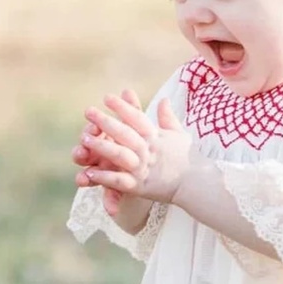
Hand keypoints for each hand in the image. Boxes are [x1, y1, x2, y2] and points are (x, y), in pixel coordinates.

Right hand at [74, 89, 143, 215]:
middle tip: (80, 152)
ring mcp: (107, 173)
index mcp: (108, 138)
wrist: (158, 167)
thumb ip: (133, 111)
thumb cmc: (141, 142)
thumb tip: (128, 91)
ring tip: (81, 181)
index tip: (90, 127)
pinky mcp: (116, 190)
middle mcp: (103, 156)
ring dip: (85, 178)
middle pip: (88, 153)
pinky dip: (111, 203)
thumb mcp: (141, 127)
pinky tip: (112, 211)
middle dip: (82, 152)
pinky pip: (111, 197)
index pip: (96, 131)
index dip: (92, 130)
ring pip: (91, 176)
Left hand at [82, 95, 197, 204]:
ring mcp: (143, 168)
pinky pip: (119, 180)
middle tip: (88, 111)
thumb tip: (164, 99)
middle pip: (124, 133)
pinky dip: (105, 177)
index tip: (108, 97)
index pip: (137, 118)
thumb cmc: (189, 159)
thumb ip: (168, 118)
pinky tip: (89, 173)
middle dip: (106, 122)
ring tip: (85, 139)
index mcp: (156, 137)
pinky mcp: (140, 186)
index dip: (122, 107)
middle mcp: (148, 150)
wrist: (197, 184)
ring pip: (119, 155)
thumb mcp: (180, 134)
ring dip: (102, 147)